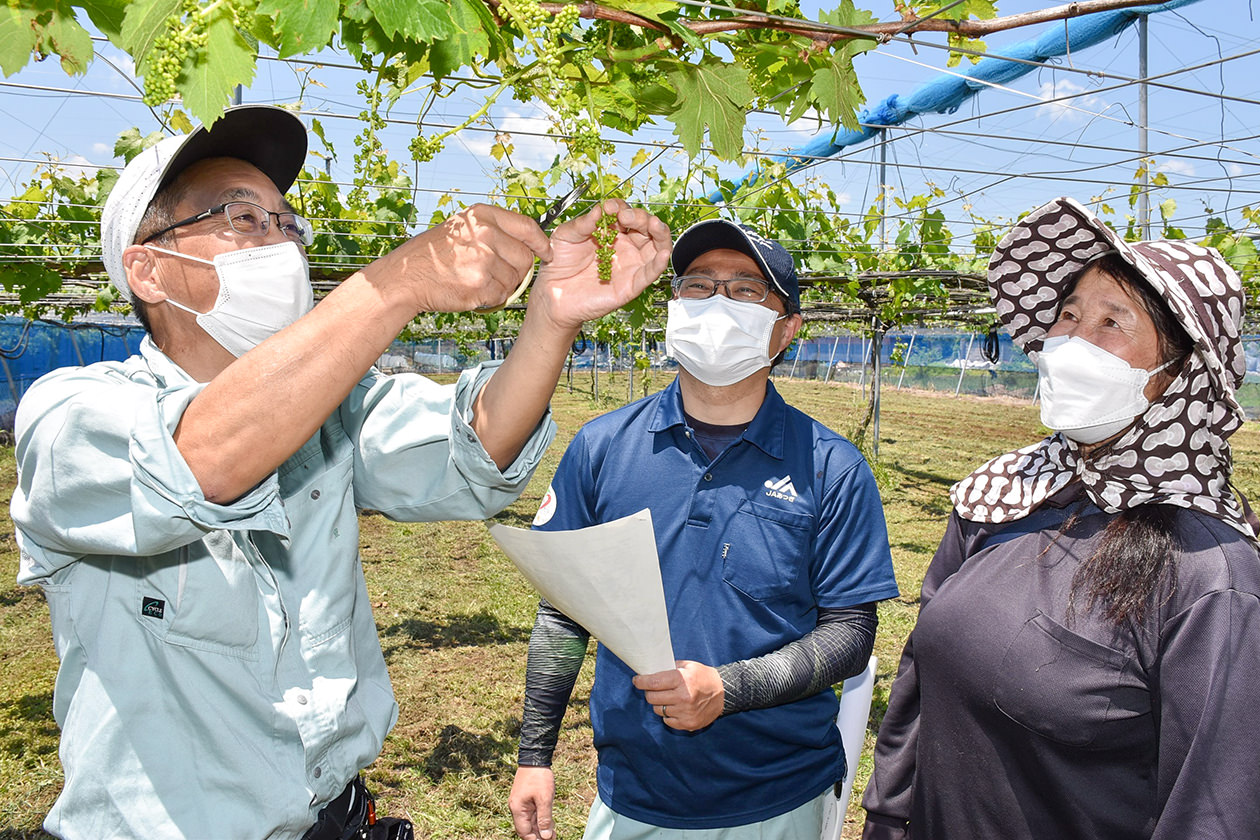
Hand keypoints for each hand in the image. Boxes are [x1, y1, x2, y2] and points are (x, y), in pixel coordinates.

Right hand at [383, 203, 551, 312]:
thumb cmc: (435, 255)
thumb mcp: (462, 228)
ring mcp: (482, 259)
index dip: (541, 243)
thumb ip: (493, 229)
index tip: (546, 252)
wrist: (406, 278)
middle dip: (519, 270)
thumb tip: (529, 240)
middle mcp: (484, 233)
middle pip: (525, 257)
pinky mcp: (479, 284)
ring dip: (503, 285)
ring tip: (479, 280)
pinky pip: (502, 295)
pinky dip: (493, 298)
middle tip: (499, 274)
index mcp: (482, 215)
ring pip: (515, 279)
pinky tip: (474, 290)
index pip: (527, 226)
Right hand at [509, 766, 556, 839]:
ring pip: (530, 822)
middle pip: (526, 828)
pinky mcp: (525, 799)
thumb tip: (545, 837)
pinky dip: (540, 819)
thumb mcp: (544, 799)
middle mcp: (516, 808)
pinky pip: (532, 814)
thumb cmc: (539, 777)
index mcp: (518, 809)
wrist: (535, 757)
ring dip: (541, 828)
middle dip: (539, 835)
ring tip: (553, 832)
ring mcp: (520, 803)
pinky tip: (550, 822)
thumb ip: (545, 819)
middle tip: (553, 837)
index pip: (524, 832)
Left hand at [528, 199, 670, 330]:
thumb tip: (600, 209)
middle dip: (641, 217)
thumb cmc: (560, 264)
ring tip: (654, 225)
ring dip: (660, 233)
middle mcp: (624, 247)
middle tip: (626, 216)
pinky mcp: (631, 285)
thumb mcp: (566, 235)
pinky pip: (650, 274)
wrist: (552, 293)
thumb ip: (583, 223)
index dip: (621, 208)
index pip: (626, 214)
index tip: (609, 208)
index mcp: (611, 232)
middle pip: (645, 228)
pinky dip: (659, 264)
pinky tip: (663, 254)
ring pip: (656, 247)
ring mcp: (630, 265)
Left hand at [632, 660, 724, 731]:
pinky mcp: (688, 724)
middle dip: (649, 692)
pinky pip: (667, 721)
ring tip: (667, 698)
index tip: (637, 680)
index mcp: (682, 680)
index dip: (641, 682)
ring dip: (659, 704)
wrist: (724, 693)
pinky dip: (668, 715)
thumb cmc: (703, 676)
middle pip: (652, 698)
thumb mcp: (688, 666)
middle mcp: (683, 697)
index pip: (653, 682)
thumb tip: (649, 671)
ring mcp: (686, 712)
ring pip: (658, 710)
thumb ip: (669, 668)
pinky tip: (676, 707)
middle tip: (653, 689)